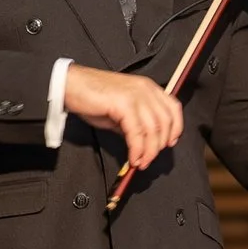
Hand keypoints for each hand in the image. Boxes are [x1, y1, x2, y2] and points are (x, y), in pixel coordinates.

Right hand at [63, 65, 183, 171]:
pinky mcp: (124, 104)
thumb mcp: (120, 110)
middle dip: (159, 145)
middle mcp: (145, 90)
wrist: (71, 86)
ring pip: (153, 129)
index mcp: (148, 88)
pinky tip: (133, 157)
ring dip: (148, 151)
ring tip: (140, 162)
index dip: (175, 128)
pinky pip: (137, 133)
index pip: (173, 108)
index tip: (169, 143)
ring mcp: (136, 96)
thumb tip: (142, 142)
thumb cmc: (92, 96)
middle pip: (165, 122)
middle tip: (149, 159)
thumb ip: (134, 123)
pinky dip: (137, 149)